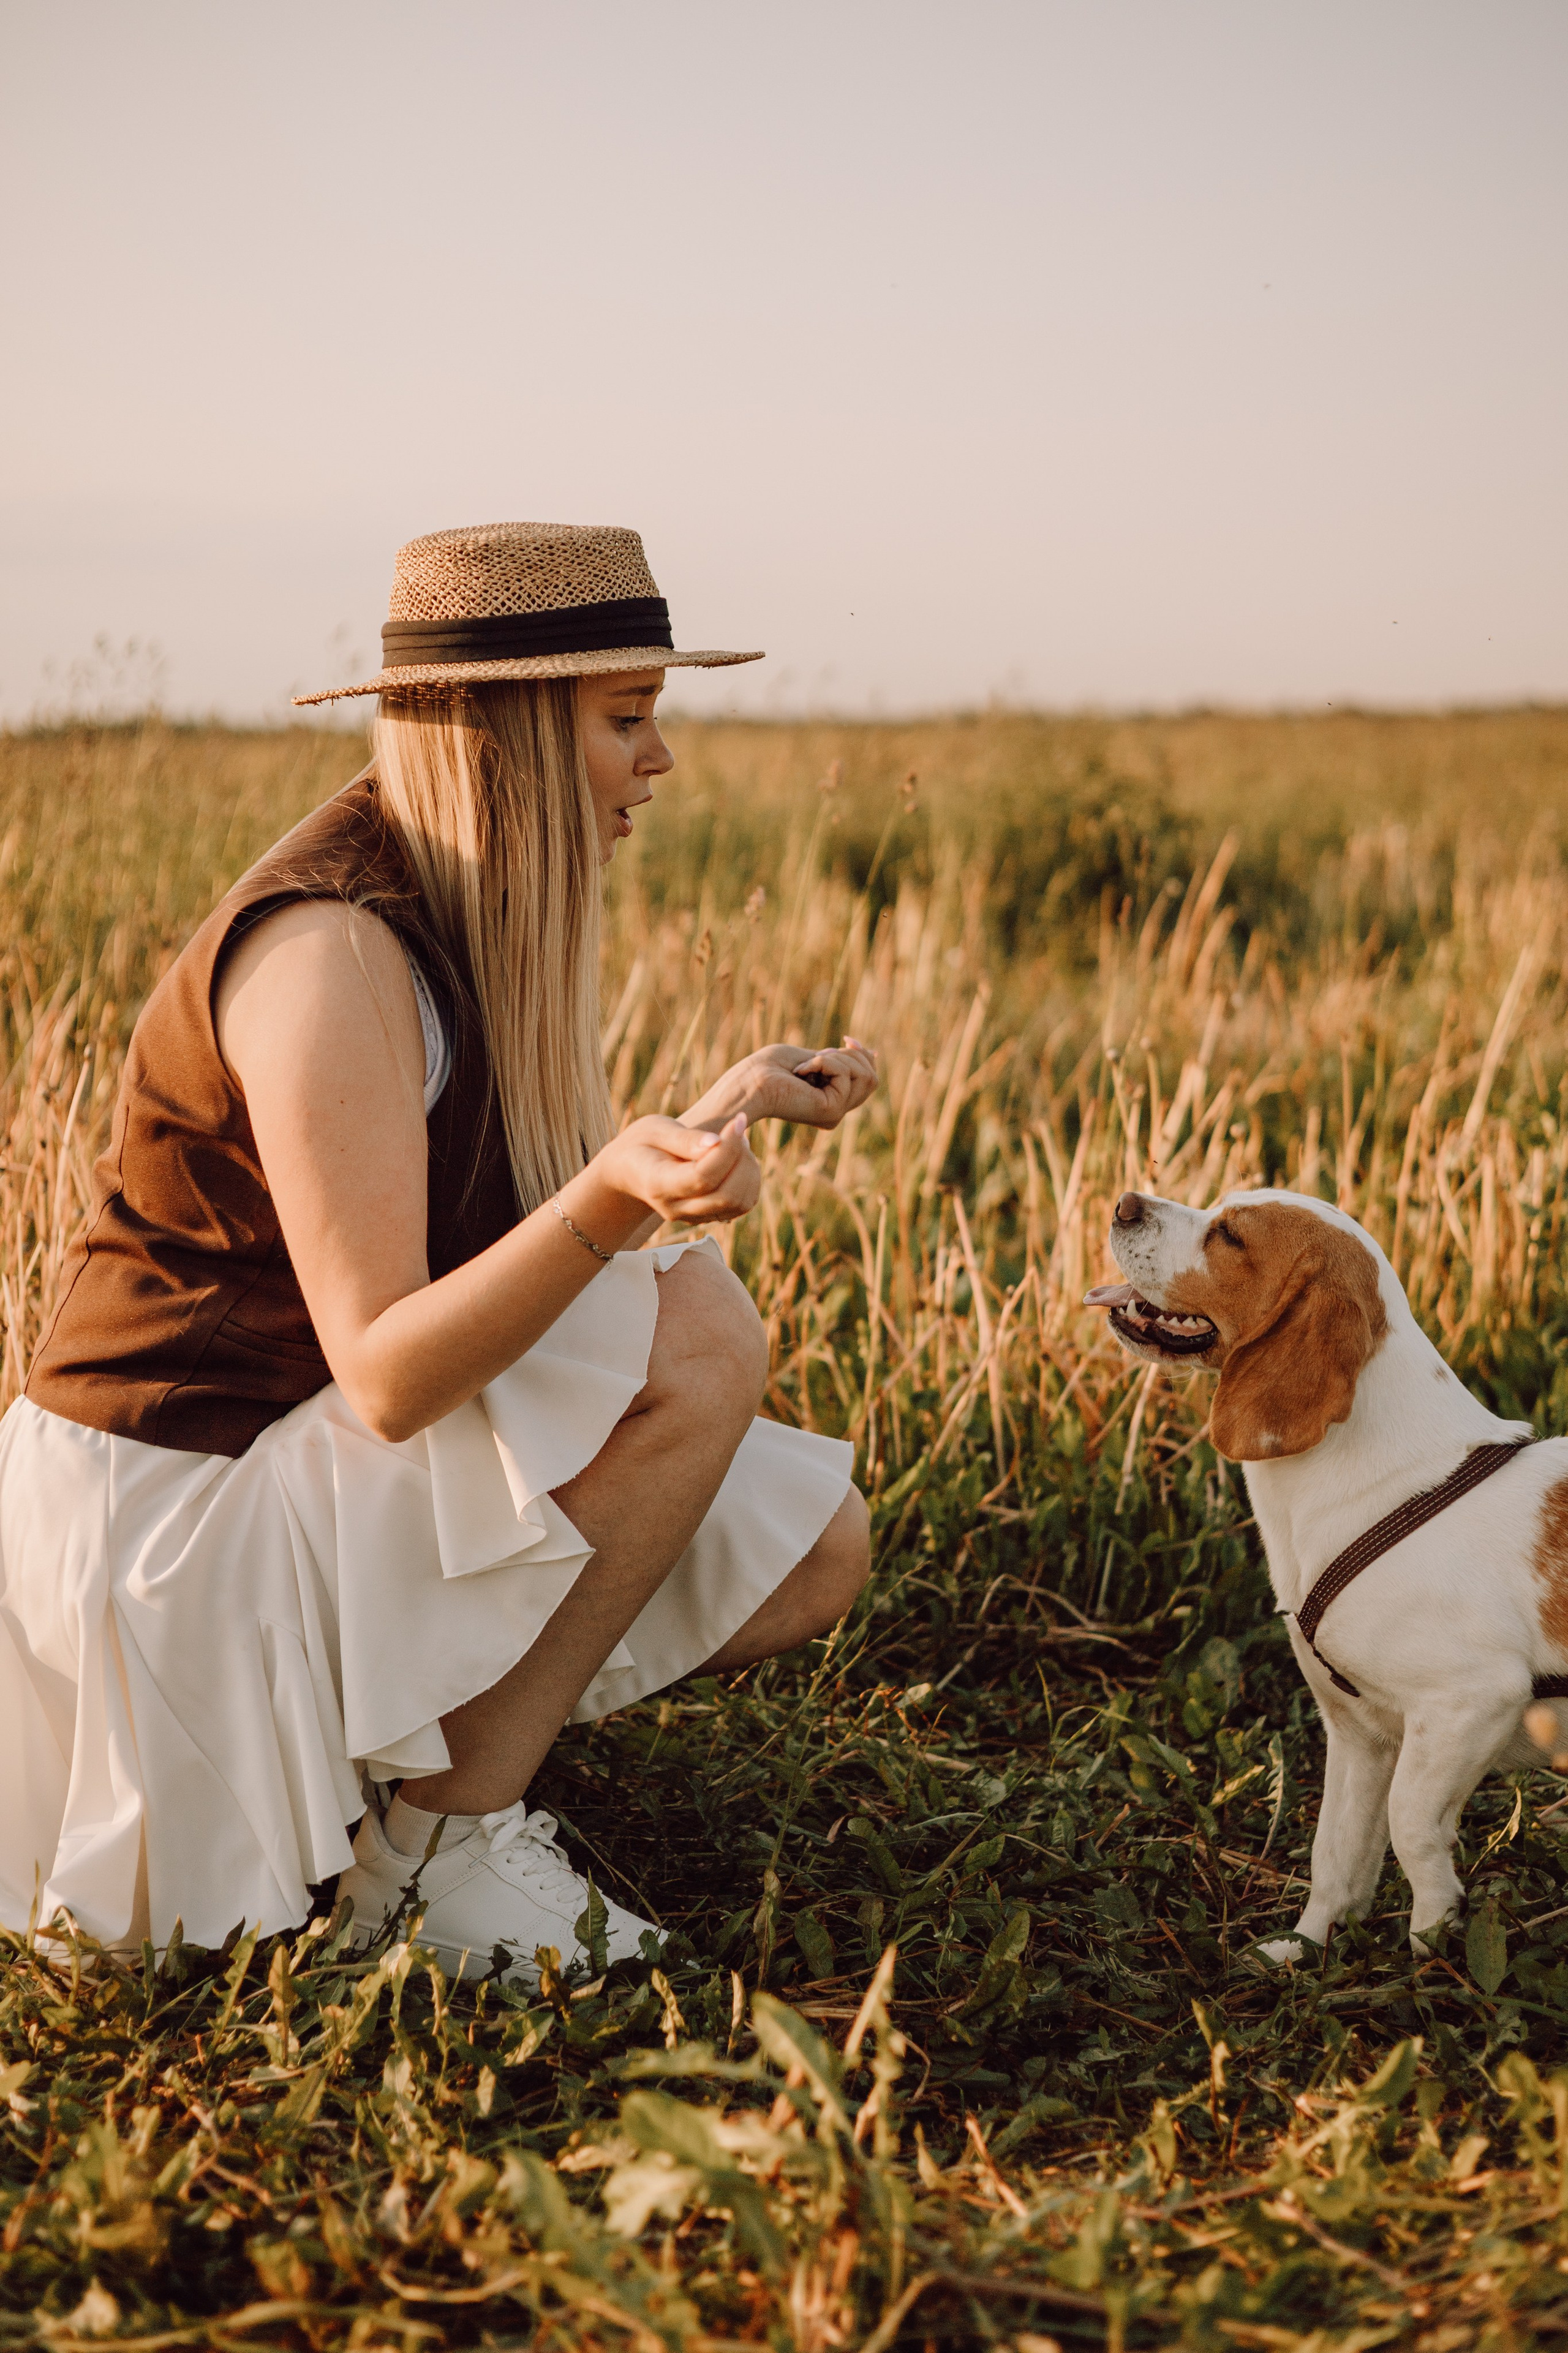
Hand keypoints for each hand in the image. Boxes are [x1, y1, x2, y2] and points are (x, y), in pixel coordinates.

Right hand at [597, 1112, 760, 1226]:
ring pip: (740, 1203)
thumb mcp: (655, 1130)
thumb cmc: (642, 1144)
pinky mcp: (710, 1216)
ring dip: (748, 1168)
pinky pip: (743, 1204)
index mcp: (659, 1184)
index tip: (738, 1119)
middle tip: (735, 1128)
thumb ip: (684, 1139)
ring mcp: (694, 1217)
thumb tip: (716, 1142)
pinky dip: (749, 1179)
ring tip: (735, 1141)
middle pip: (727, 1195)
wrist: (629, 1171)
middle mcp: (677, 1208)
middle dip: (742, 1159)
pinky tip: (736, 1157)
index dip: (728, 1149)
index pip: (703, 1176)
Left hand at [687, 1038, 879, 1133]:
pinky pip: (844, 1074)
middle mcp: (836, 1111)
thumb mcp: (815, 1057)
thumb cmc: (770, 1068)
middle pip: (871, 1078)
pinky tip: (799, 1072)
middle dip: (849, 1056)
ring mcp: (835, 1114)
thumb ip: (841, 1060)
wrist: (748, 1083)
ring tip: (804, 1066)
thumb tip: (874, 1052)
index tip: (846, 1038)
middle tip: (814, 1057)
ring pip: (864, 1076)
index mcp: (832, 1100)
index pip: (868, 1079)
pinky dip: (823, 1062)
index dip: (863, 1055)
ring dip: (834, 1058)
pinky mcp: (831, 1111)